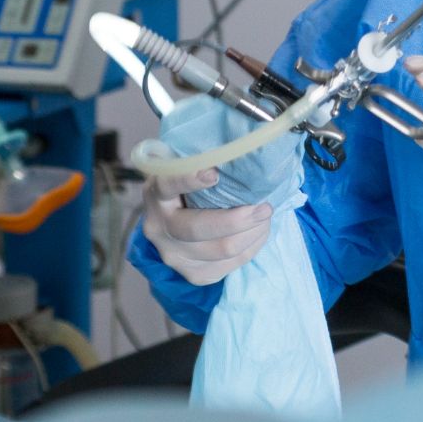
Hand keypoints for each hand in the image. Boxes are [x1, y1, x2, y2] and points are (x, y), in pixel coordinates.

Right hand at [141, 168, 272, 286]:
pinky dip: (252, 247)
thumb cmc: (190, 190)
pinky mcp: (192, 274)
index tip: (214, 174)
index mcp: (156, 194)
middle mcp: (159, 227)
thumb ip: (204, 161)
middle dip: (238, 219)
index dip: (188, 180)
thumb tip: (243, 147)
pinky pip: (230, 265)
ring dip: (252, 233)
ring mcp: (173, 254)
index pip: (167, 185)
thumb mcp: (187, 169)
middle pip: (198, 228)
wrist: (174, 225)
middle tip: (265, 207)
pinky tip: (259, 233)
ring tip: (266, 217)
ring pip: (221, 250)